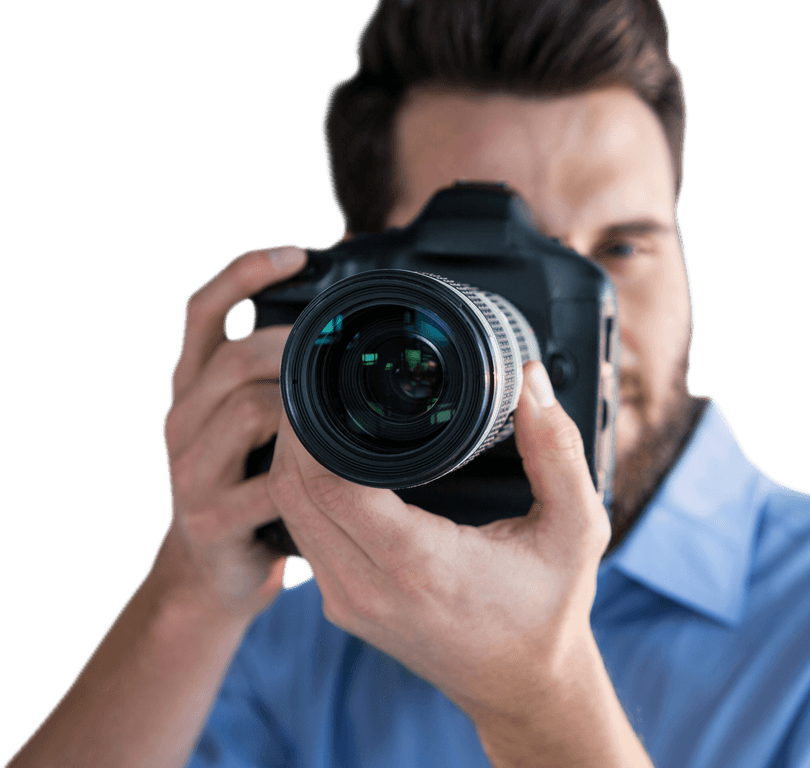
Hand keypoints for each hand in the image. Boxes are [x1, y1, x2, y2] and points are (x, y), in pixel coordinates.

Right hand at [156, 244, 307, 619]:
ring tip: (342, 415)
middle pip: (235, 358)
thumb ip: (275, 377)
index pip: (202, 311)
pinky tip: (337, 472)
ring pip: (250, 410)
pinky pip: (269, 482)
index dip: (244, 274)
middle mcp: (181, 418)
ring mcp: (189, 469)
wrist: (209, 575)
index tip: (296, 253)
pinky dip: (308, 472)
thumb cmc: (246, 486)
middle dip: (294, 348)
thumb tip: (338, 322)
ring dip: (304, 408)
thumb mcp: (249, 426)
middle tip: (345, 354)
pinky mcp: (210, 515)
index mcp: (191, 387)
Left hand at [267, 360, 611, 718]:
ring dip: (291, 461)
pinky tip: (328, 461)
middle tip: (318, 381)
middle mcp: (370, 589)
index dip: (313, 425)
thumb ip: (558, 450)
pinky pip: (302, 536)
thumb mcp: (575, 527)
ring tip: (321, 412)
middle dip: (294, 431)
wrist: (525, 688)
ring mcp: (349, 602)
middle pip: (292, 492)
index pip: (330, 484)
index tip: (326, 378)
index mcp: (421, 565)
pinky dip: (302, 493)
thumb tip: (530, 380)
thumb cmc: (549, 611)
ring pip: (289, 514)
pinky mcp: (344, 607)